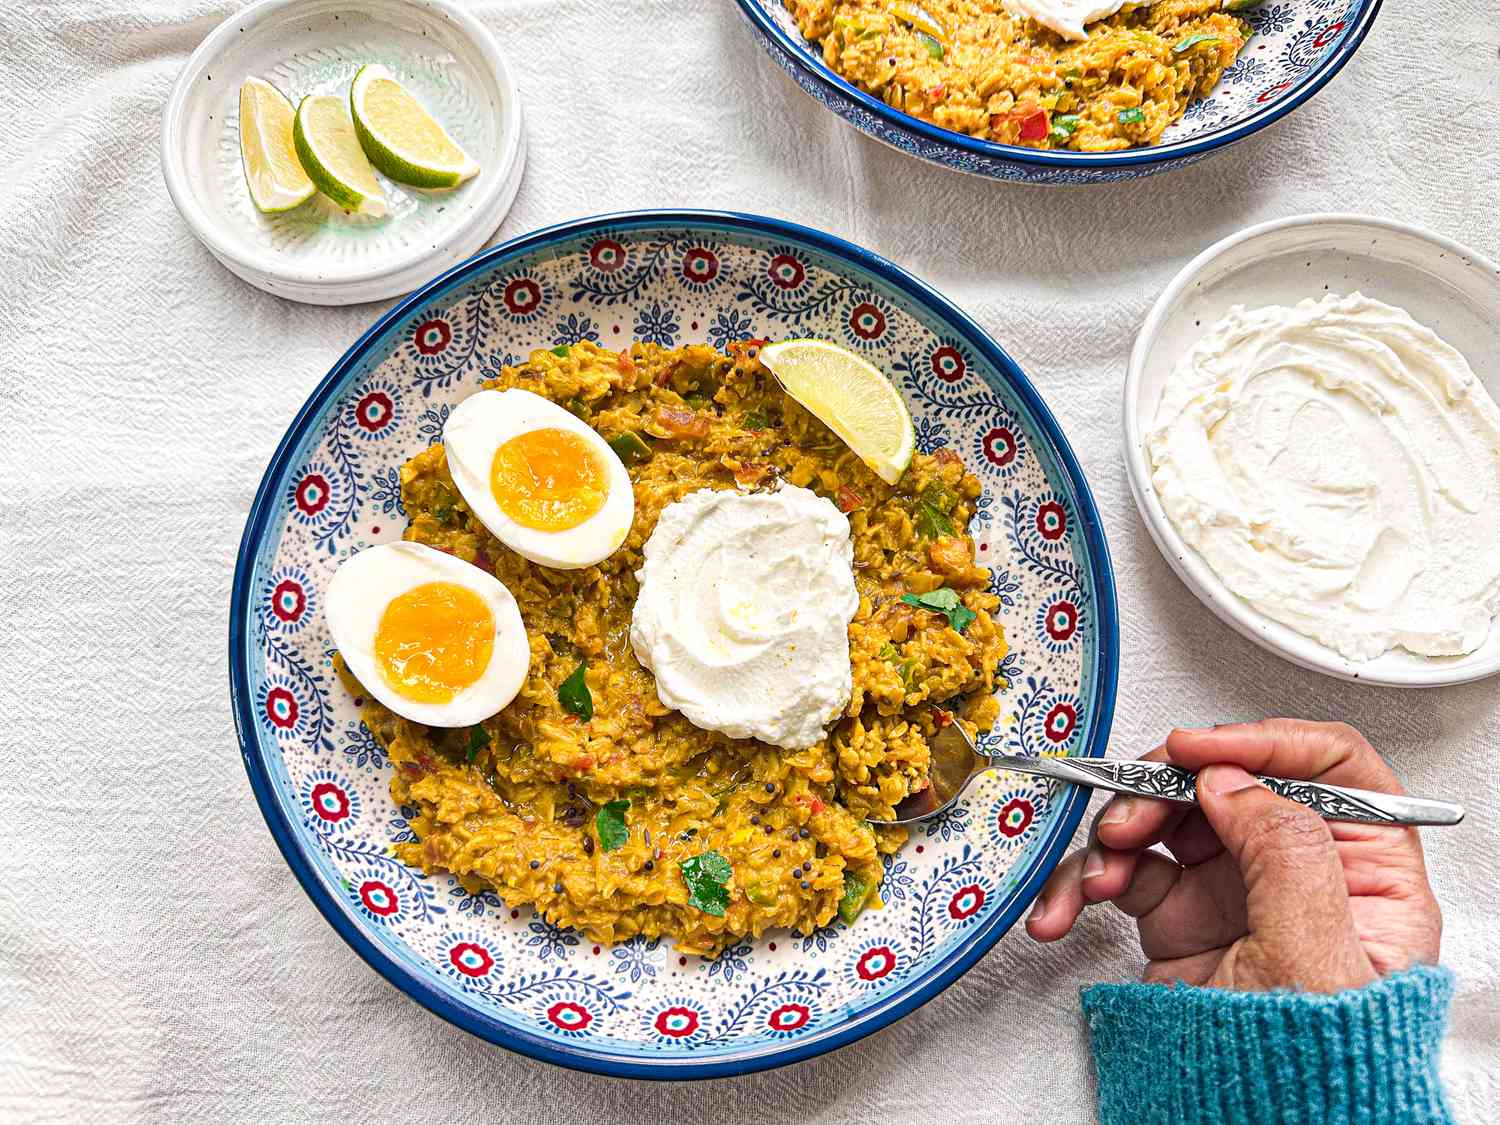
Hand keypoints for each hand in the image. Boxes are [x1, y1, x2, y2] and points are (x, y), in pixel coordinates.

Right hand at [1026, 719, 1441, 991]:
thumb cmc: (1318, 1070)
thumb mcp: (1317, 958)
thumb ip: (1285, 852)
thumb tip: (1233, 779)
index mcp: (1368, 872)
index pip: (1334, 768)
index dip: (1266, 742)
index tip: (1202, 750)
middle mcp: (1300, 871)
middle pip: (1232, 781)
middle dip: (1167, 790)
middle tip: (1132, 811)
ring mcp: (1235, 890)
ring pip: (1168, 817)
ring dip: (1118, 834)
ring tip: (1100, 873)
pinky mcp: (1178, 915)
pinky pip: (1125, 871)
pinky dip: (1087, 882)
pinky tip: (1071, 905)